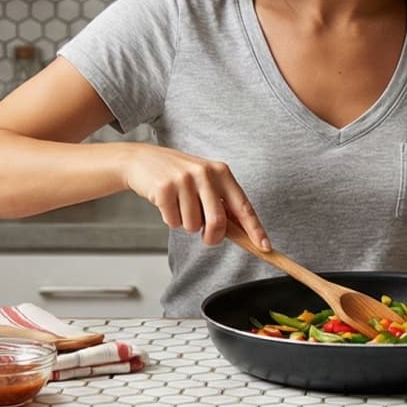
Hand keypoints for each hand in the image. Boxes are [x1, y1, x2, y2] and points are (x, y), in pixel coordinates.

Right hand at [122, 144, 269, 249]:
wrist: (142, 160)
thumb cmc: (179, 175)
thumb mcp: (206, 181)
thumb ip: (224, 202)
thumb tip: (244, 232)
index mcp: (221, 172)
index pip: (243, 206)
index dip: (255, 229)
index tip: (264, 247)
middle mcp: (205, 173)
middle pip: (218, 222)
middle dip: (213, 237)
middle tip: (207, 237)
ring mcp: (184, 180)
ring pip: (193, 225)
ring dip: (187, 225)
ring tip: (180, 207)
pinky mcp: (164, 188)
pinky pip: (173, 221)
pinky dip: (171, 219)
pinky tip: (167, 203)